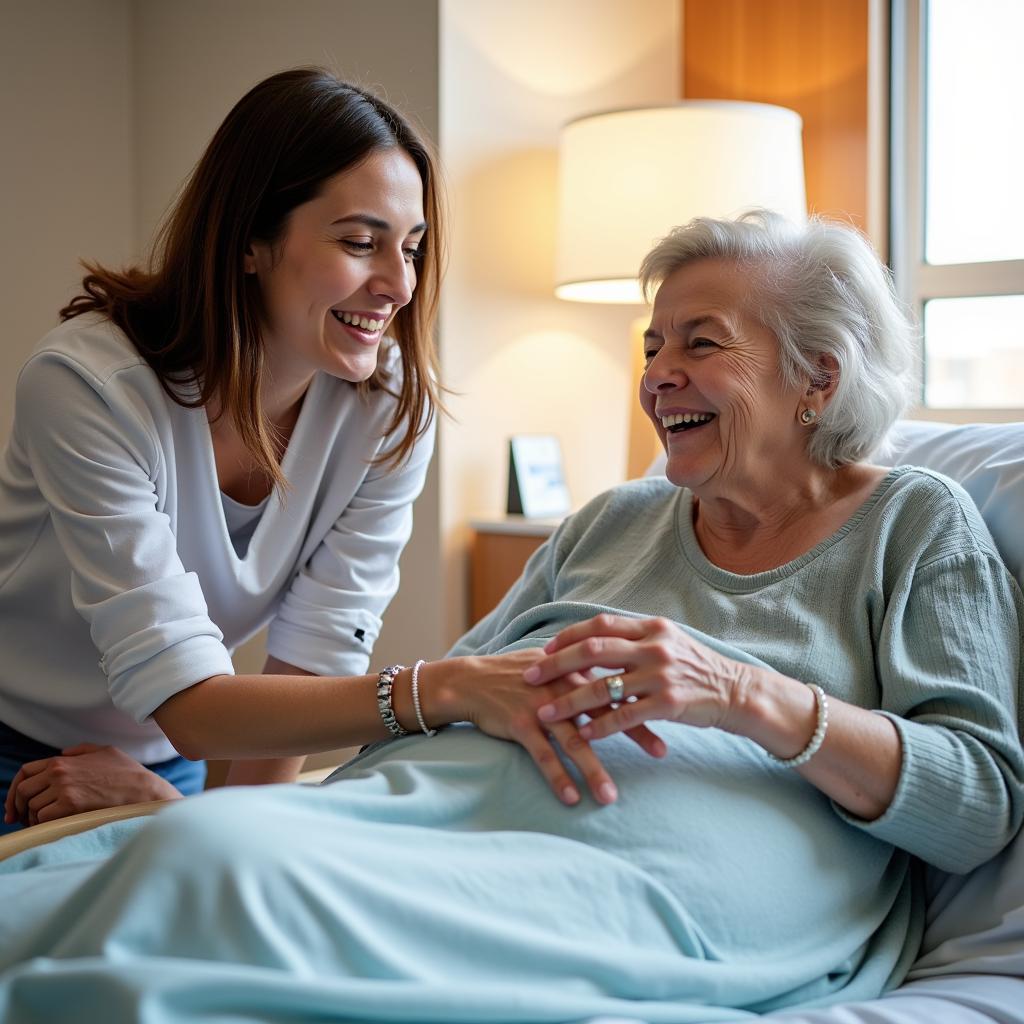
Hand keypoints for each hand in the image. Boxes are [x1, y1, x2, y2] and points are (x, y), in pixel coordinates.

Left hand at [3, 743, 181, 826]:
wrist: (143, 789)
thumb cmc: (128, 773)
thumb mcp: (105, 751)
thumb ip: (81, 750)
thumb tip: (65, 751)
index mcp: (64, 760)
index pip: (25, 772)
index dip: (14, 790)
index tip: (14, 806)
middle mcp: (59, 772)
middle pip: (22, 791)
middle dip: (20, 807)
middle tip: (24, 820)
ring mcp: (63, 788)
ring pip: (32, 807)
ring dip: (35, 819)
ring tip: (46, 824)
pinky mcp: (70, 805)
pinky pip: (43, 818)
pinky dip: (44, 825)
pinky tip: (54, 826)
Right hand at [440, 649, 650, 805]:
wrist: (472, 681)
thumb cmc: (517, 675)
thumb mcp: (554, 664)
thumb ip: (586, 672)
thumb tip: (621, 679)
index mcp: (575, 669)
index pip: (618, 684)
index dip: (646, 700)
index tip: (675, 713)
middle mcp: (563, 685)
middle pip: (606, 710)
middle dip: (635, 732)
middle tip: (663, 751)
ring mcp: (541, 705)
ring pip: (575, 740)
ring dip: (594, 770)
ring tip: (610, 797)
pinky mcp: (520, 724)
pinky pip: (543, 755)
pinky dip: (557, 777)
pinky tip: (571, 798)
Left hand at [522, 614, 747, 740]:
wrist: (738, 692)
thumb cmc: (699, 669)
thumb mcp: (670, 643)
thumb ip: (637, 639)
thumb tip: (599, 638)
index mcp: (651, 628)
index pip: (600, 625)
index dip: (568, 636)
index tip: (544, 649)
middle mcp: (654, 646)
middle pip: (592, 651)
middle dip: (555, 664)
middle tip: (528, 676)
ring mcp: (661, 675)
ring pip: (602, 687)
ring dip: (568, 702)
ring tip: (544, 714)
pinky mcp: (668, 704)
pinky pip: (624, 716)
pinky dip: (599, 727)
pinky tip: (581, 735)